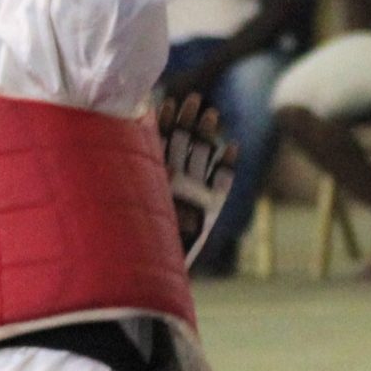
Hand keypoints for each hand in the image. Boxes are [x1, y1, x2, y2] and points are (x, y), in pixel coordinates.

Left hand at [157, 93, 236, 262]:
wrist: (158, 271)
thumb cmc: (140, 242)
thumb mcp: (140, 205)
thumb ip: (146, 181)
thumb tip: (149, 158)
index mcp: (154, 175)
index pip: (157, 140)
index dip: (162, 122)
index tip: (167, 103)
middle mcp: (174, 180)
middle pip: (181, 143)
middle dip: (187, 120)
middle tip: (193, 99)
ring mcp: (194, 190)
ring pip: (201, 156)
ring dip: (206, 135)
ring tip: (210, 114)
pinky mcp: (211, 206)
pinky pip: (221, 182)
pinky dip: (226, 166)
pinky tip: (231, 148)